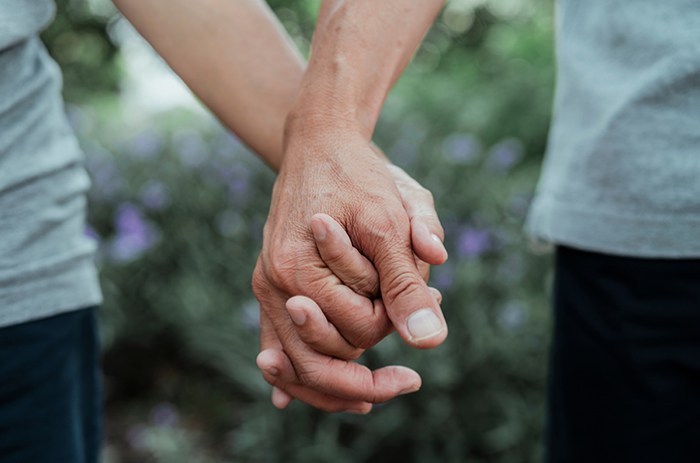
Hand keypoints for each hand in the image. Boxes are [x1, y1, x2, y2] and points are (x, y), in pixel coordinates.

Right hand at [252, 130, 447, 410]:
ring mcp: (267, 286)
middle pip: (324, 355)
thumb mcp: (391, 221)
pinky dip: (289, 370)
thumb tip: (431, 342)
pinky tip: (284, 401)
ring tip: (372, 383)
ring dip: (335, 373)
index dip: (398, 320)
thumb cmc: (359, 176)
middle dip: (369, 362)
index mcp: (298, 269)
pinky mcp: (272, 284)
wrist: (320, 142)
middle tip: (406, 366)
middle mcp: (273, 283)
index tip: (424, 291)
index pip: (359, 330)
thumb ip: (406, 283)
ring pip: (297, 359)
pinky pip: (275, 340)